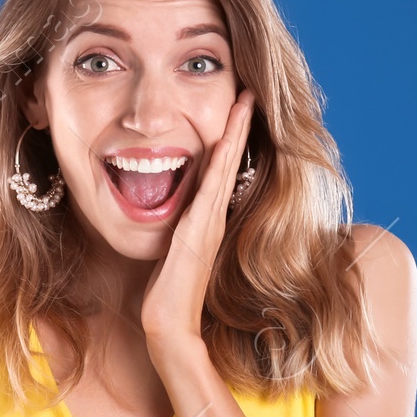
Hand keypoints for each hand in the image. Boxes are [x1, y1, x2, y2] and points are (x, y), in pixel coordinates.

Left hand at [140, 89, 255, 348]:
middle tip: (250, 90)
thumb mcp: (170, 252)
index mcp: (205, 219)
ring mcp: (208, 223)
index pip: (221, 168)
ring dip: (235, 132)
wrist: (169, 326)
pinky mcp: (198, 232)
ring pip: (225, 167)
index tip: (237, 106)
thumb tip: (172, 217)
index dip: (231, 137)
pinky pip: (211, 187)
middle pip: (229, 160)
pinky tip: (223, 140)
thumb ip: (176, 232)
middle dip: (240, 124)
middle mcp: (211, 217)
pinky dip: (221, 162)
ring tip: (245, 101)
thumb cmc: (166, 296)